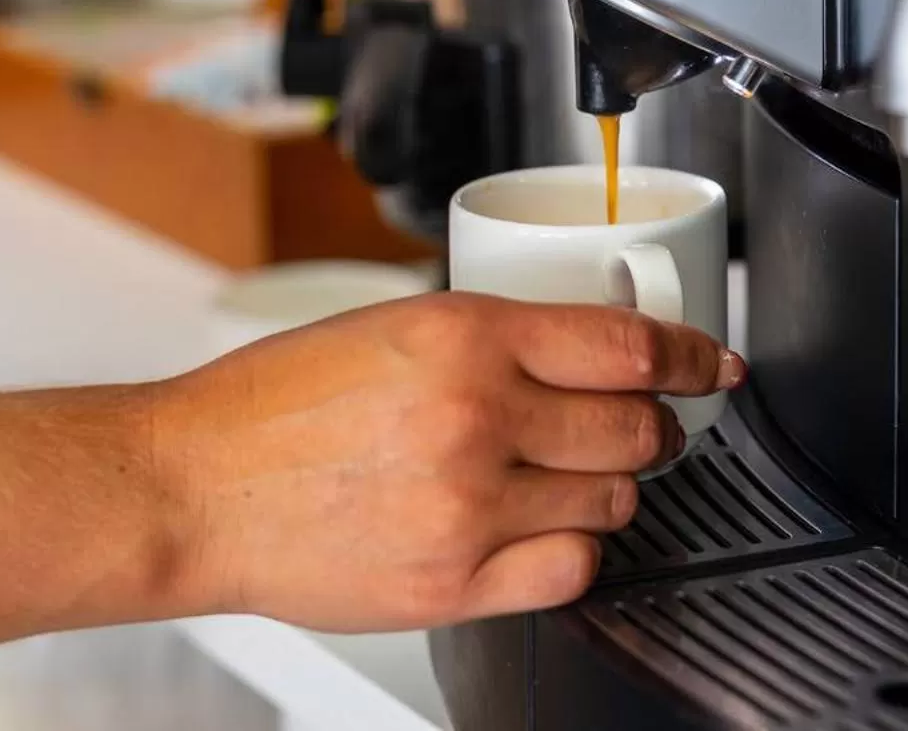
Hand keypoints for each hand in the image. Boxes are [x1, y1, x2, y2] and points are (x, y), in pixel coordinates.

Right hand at [148, 292, 745, 632]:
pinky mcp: (453, 583)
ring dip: (612, 486)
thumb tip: (588, 350)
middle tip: (644, 425)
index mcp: (465, 336)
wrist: (194, 485)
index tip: (714, 364)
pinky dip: (574, 549)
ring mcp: (468, 507)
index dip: (693, 355)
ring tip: (572, 477)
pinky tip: (544, 530)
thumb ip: (495, 335)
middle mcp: (477, 417)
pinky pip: (570, 570)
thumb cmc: (275, 404)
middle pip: (637, 426)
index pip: (628, 345)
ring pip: (613, 500)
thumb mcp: (391, 324)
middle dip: (657, 425)